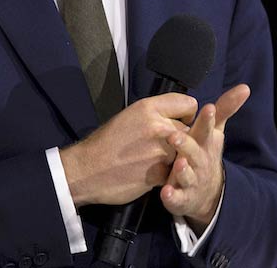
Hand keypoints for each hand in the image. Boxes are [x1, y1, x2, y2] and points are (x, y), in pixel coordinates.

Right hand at [60, 93, 197, 206]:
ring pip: (184, 153)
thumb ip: (155, 113)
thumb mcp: (129, 115)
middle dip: (181, 139)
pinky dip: (166, 174)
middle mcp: (157, 126)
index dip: (187, 113)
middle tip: (164, 145)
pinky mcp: (160, 174)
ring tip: (155, 160)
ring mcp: (160, 151)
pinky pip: (175, 172)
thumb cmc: (106, 142)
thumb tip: (174, 115)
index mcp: (148, 108)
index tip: (182, 120)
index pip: (187, 103)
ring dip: (175, 158)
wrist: (88, 168)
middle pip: (188, 130)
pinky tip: (151, 172)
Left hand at [160, 83, 250, 232]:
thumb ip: (225, 108)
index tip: (208, 108)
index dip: (208, 119)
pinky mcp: (181, 198)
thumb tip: (245, 87)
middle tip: (174, 135)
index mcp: (205, 142)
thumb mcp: (215, 130)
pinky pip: (176, 198)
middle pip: (193, 151)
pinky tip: (165, 192)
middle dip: (186, 144)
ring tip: (177, 163)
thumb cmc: (206, 152)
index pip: (207, 128)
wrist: (208, 193)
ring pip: (186, 175)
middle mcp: (199, 161)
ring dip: (182, 170)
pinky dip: (172, 197)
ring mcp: (191, 180)